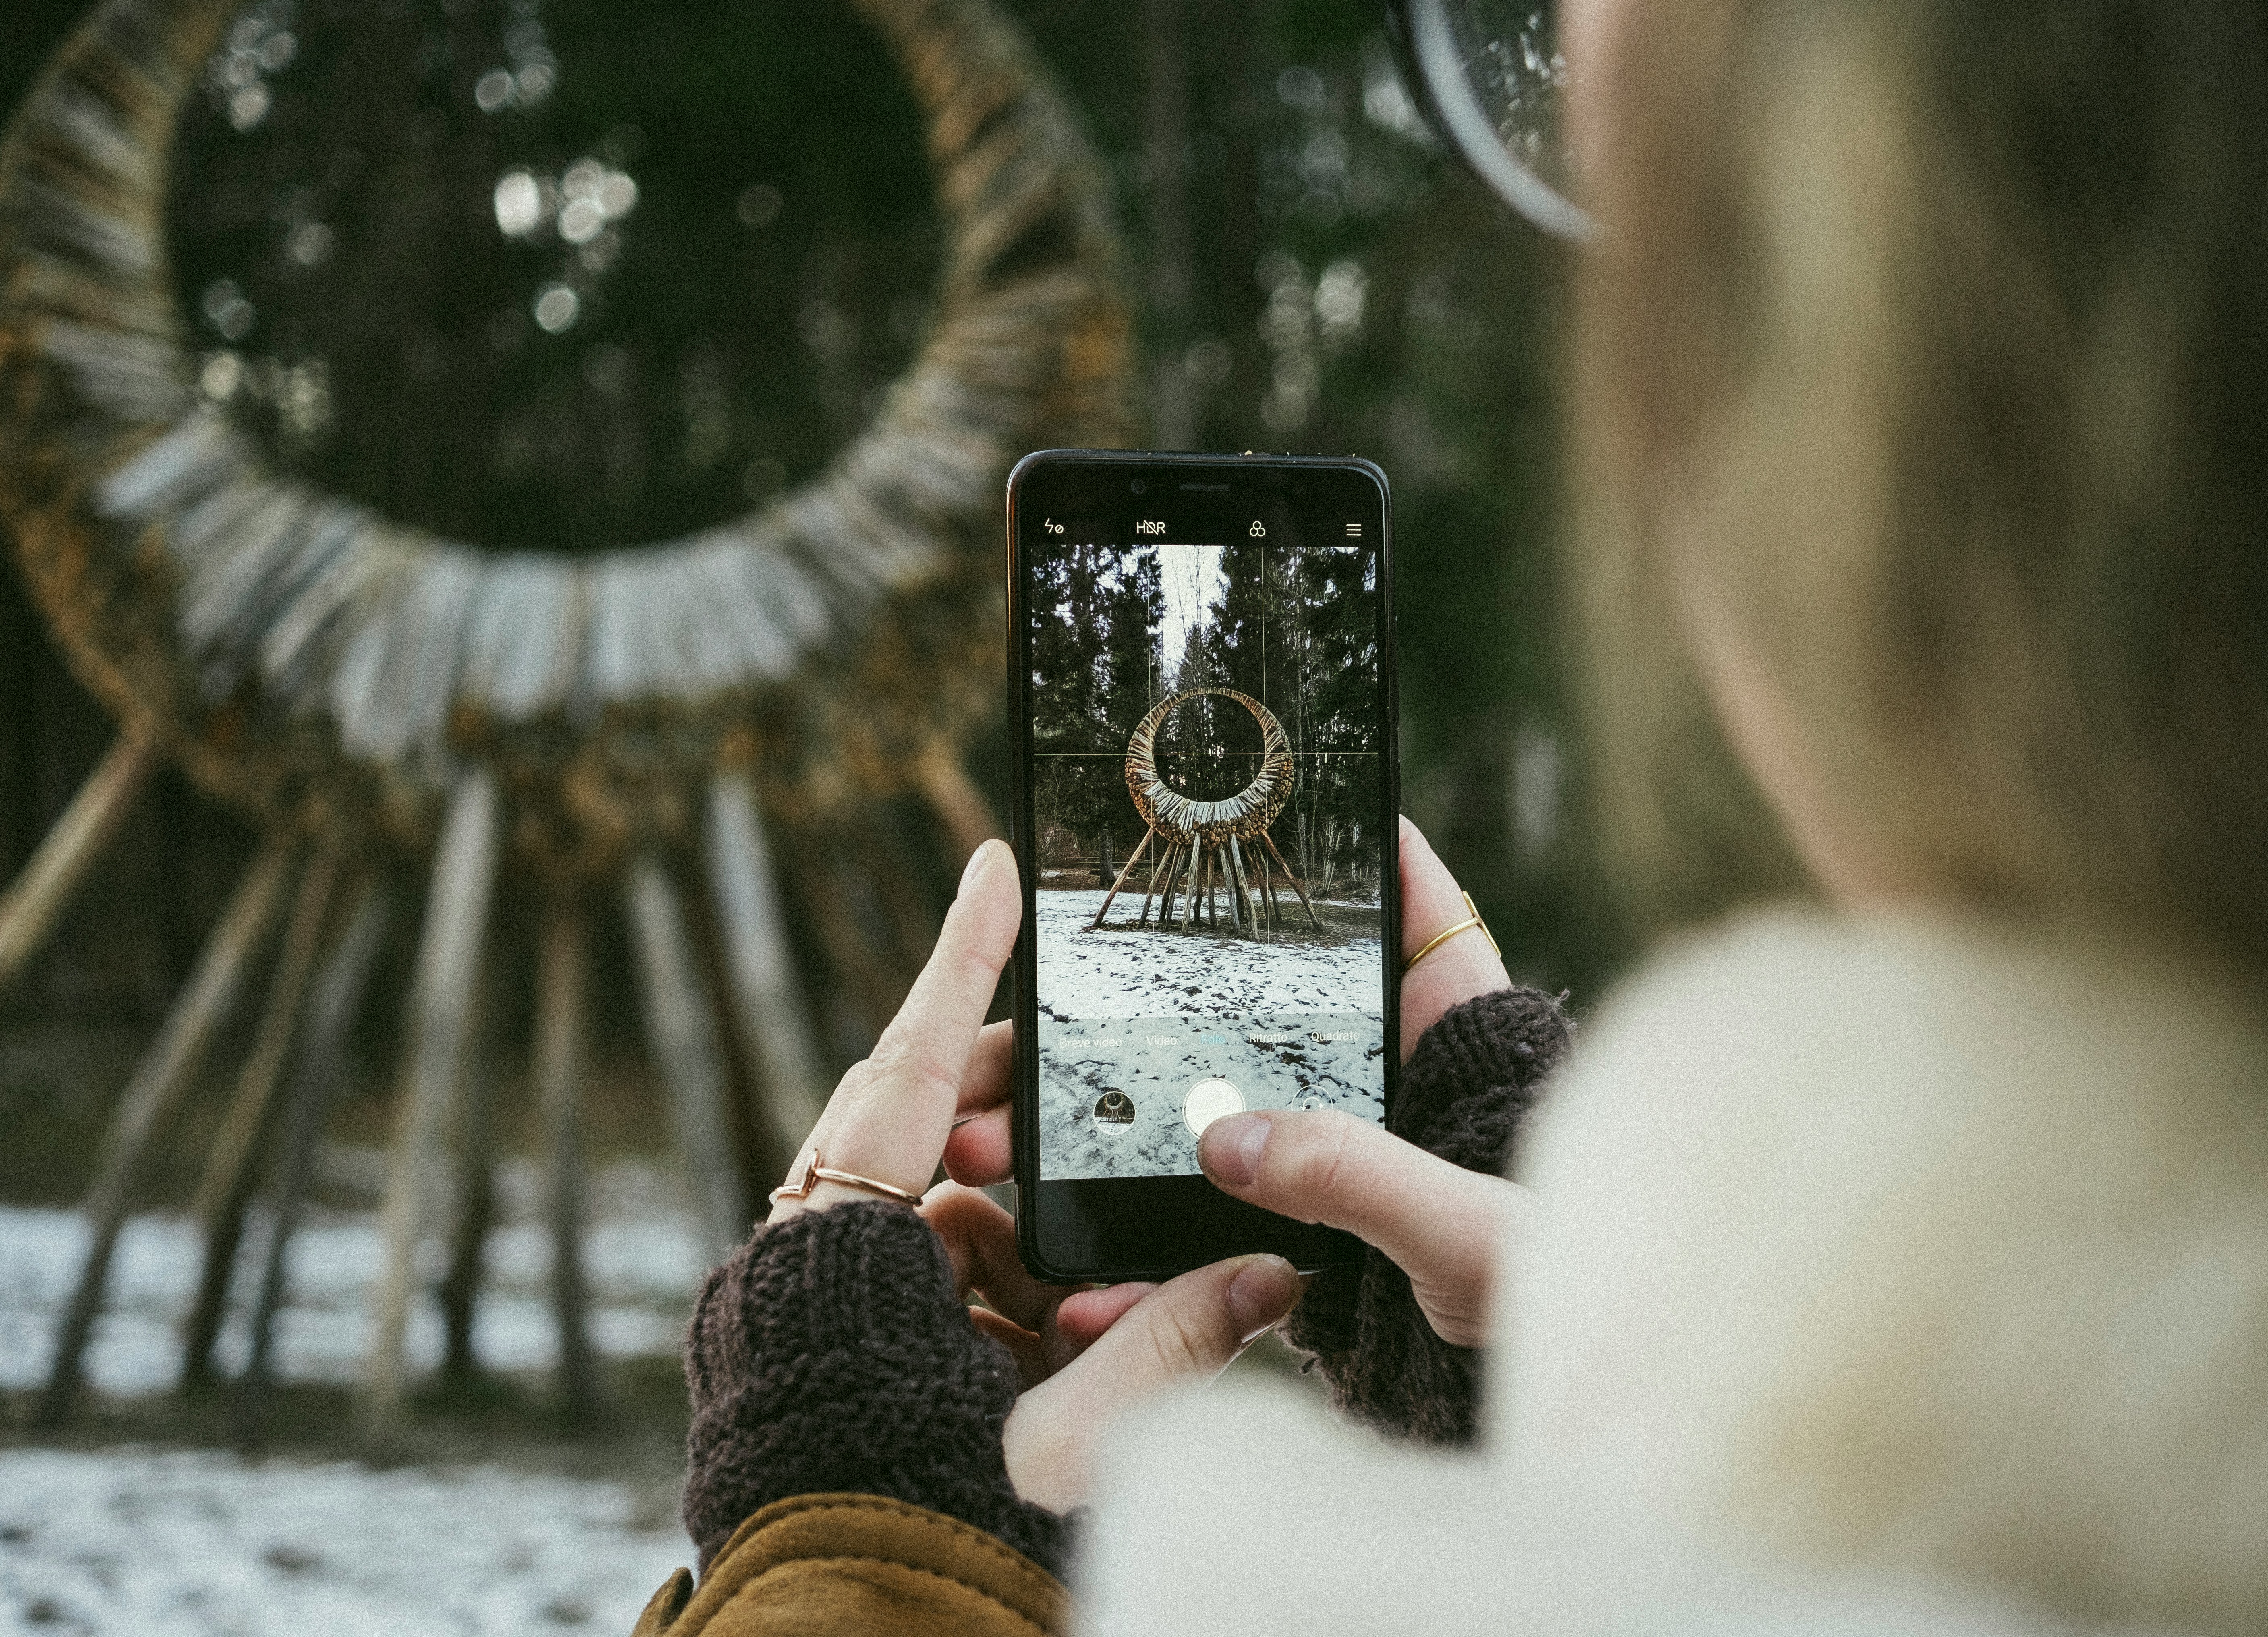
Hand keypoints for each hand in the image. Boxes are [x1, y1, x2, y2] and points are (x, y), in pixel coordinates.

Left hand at [772, 840, 1302, 1510]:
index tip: (993, 868)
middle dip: (1023, 1097)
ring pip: (943, 1197)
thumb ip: (1170, 1343)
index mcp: (844, 1252)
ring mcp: (834, 1289)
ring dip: (1026, 1208)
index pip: (911, 1072)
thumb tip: (1279, 1269)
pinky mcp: (856, 1330)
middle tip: (1092, 1068)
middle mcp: (824, 1252)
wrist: (848, 1613)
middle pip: (930, 1121)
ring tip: (1095, 1252)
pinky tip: (1064, 1320)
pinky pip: (937, 1262)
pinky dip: (1004, 1270)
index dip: (958, 963)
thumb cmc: (926, 1520)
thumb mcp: (1066, 1438)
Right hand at [946, 817, 1521, 1348]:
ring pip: (1228, 1120)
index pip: (1422, 918)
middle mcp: (1404, 1098)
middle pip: (1280, 1014)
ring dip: (1125, 1130)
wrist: (1568, 1446)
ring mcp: (1354, 1171)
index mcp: (1467, 1056)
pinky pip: (1220, 1234)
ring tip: (1019, 1133)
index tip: (1284, 797)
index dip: (1364, 853)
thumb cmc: (1559, 1303)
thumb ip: (1360, 1175)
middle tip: (1056, 994)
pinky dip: (1152, 1255)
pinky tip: (1087, 1275)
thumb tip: (1230, 1140)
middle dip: (1163, 1009)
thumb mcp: (1473, 1228)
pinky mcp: (1319, 1253)